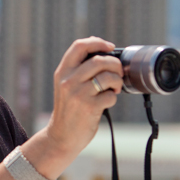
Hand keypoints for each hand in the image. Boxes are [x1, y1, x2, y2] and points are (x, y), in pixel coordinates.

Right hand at [44, 37, 123, 158]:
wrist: (61, 136)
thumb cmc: (69, 109)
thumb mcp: (66, 86)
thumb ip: (78, 69)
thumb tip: (101, 49)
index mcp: (62, 72)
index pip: (79, 46)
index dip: (97, 42)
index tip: (110, 47)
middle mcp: (68, 81)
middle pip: (99, 60)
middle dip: (115, 65)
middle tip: (118, 73)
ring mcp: (78, 94)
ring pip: (108, 77)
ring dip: (117, 82)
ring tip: (114, 89)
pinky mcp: (89, 107)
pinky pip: (110, 95)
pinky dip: (113, 98)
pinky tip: (106, 102)